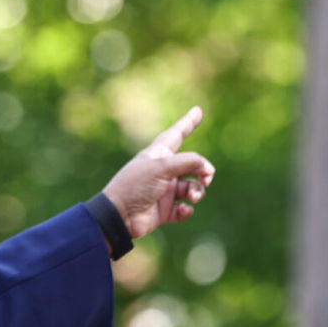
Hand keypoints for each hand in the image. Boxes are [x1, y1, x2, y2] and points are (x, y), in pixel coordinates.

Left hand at [102, 106, 214, 239]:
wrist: (119, 215)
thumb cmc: (135, 185)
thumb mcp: (161, 167)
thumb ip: (188, 162)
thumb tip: (207, 167)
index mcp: (158, 155)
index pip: (176, 135)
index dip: (188, 123)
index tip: (198, 111)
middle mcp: (163, 171)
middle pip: (192, 165)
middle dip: (203, 170)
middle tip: (206, 176)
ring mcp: (164, 191)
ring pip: (191, 188)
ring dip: (197, 191)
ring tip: (193, 196)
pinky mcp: (164, 210)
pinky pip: (184, 208)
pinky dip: (186, 209)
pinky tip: (182, 210)